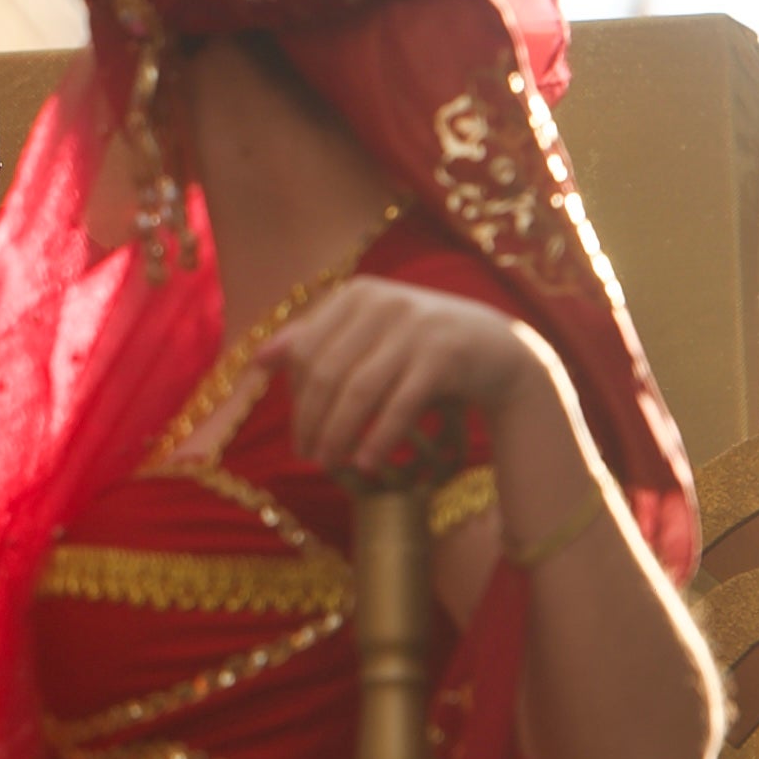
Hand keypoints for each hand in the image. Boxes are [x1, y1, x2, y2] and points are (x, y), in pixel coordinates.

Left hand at [268, 275, 562, 479]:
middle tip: (309, 457)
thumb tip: (258, 359)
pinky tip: (366, 463)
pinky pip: (399, 404)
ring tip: (330, 464)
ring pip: (359, 390)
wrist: (500, 350)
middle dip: (312, 420)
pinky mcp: (443, 355)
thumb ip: (317, 339)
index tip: (296, 437)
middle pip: (327, 371)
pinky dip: (379, 437)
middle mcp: (382, 302)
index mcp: (356, 294)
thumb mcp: (370, 332)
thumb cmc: (421, 345)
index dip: (295, 398)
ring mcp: (414, 327)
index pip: (306, 350)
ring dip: (339, 433)